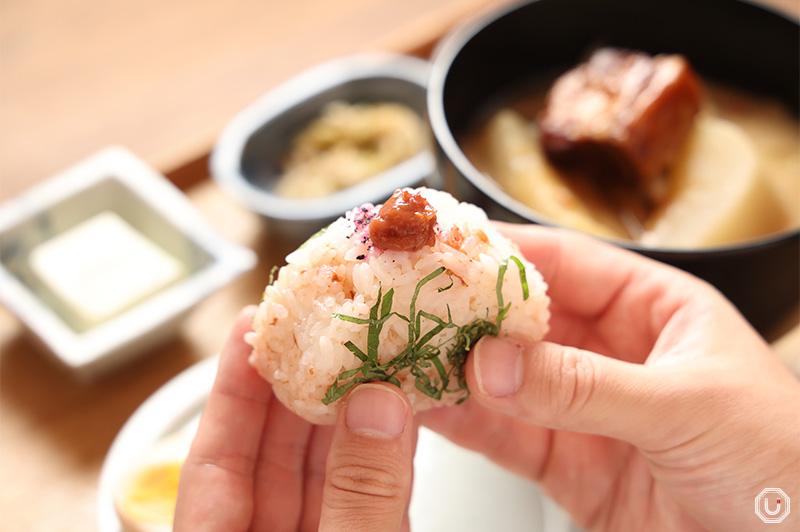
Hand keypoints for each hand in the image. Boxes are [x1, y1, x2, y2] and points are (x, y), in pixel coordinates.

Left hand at [173, 306, 415, 531]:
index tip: (249, 326)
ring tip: (372, 361)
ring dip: (351, 421)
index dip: (231, 388)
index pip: (213, 460)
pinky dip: (384, 464)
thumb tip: (377, 407)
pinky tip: (401, 422)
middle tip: (327, 329)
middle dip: (303, 390)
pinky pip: (365, 504)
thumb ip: (358, 496)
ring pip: (324, 477)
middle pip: (271, 456)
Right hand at [419, 223, 799, 531]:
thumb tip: (498, 362)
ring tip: (404, 355)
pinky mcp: (570, 467)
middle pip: (522, 320)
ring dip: (454, 369)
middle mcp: (613, 354)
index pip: (565, 263)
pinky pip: (507, 437)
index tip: (443, 248)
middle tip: (407, 305)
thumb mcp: (688, 407)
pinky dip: (465, 424)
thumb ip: (587, 385)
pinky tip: (430, 409)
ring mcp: (587, 411)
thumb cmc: (788, 463)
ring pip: (505, 379)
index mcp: (653, 310)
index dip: (501, 252)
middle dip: (463, 313)